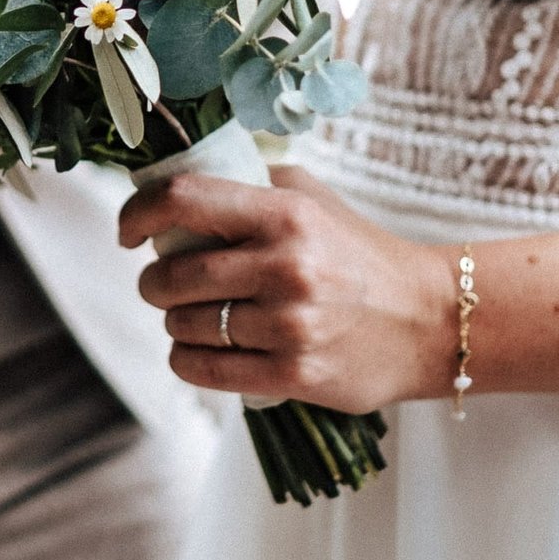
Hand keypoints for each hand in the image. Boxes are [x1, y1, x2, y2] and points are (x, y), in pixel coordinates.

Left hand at [119, 166, 456, 413]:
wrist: (430, 319)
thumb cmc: (358, 253)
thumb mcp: (311, 199)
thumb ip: (246, 184)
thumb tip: (170, 190)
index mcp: (286, 213)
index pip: (183, 200)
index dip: (138, 213)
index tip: (128, 231)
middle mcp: (286, 266)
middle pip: (172, 275)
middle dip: (154, 282)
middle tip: (164, 283)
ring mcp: (290, 325)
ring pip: (183, 326)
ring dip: (176, 323)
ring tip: (197, 317)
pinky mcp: (294, 374)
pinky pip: (202, 370)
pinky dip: (187, 360)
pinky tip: (199, 350)